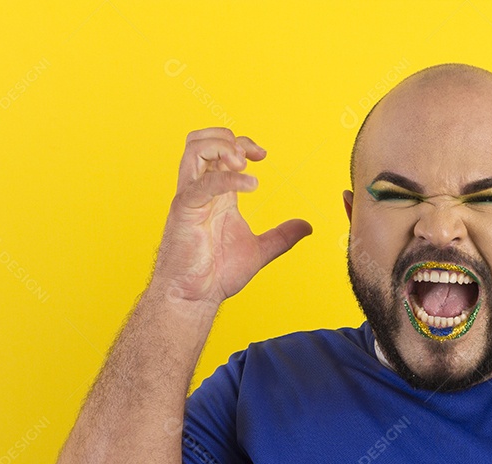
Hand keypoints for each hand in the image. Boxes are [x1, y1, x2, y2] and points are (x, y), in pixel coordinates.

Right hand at [150, 127, 312, 306]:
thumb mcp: (260, 250)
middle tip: (253, 156)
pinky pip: (204, 183)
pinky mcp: (185, 210)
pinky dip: (229, 179)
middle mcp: (201, 190)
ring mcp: (190, 198)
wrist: (195, 297)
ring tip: (244, 163)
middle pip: (202, 141)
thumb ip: (283, 236)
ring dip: (223, 147)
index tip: (263, 155)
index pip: (221, 151)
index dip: (243, 144)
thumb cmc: (217, 274)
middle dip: (229, 138)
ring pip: (194, 150)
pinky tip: (252, 186)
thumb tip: (306, 227)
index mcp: (216, 194)